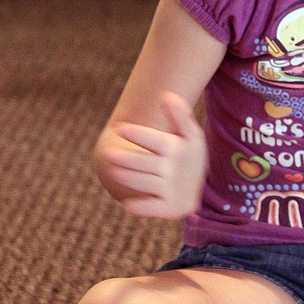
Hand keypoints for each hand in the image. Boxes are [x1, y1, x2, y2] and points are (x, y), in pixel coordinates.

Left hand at [100, 92, 207, 218]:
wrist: (195, 187)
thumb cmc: (186, 153)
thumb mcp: (189, 133)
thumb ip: (179, 114)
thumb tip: (167, 95)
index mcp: (178, 148)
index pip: (156, 140)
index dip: (138, 134)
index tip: (120, 128)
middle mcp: (174, 169)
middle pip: (146, 163)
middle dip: (127, 159)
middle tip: (108, 154)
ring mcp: (171, 189)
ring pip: (145, 183)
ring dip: (128, 178)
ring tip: (111, 171)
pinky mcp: (169, 207)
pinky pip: (152, 207)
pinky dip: (141, 207)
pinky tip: (126, 204)